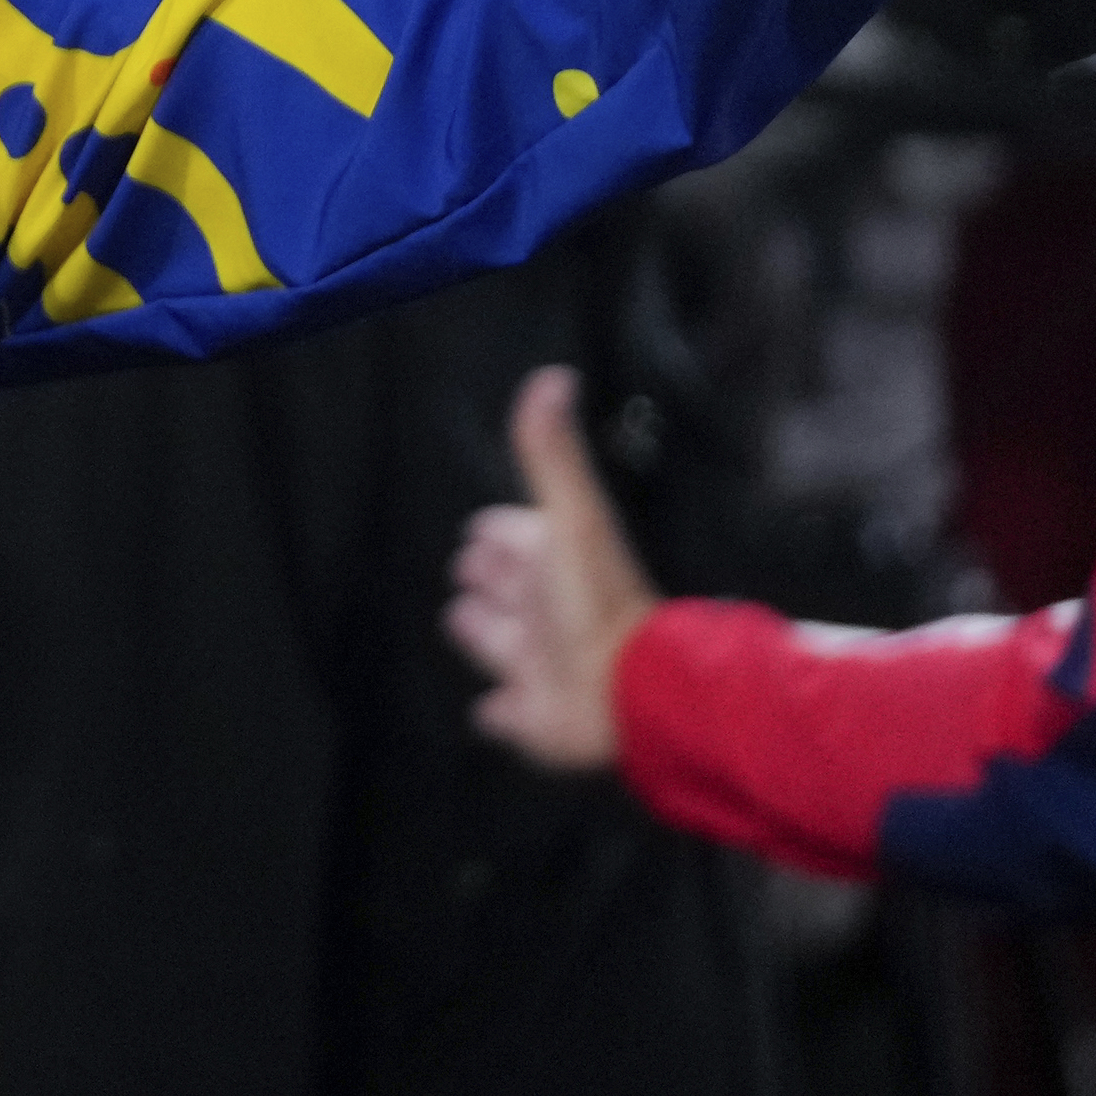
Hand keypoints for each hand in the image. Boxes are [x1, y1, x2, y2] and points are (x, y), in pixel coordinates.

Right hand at [444, 366, 658, 771]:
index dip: (495, 533)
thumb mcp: (572, 517)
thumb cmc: (596, 598)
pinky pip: (506, 716)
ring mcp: (537, 666)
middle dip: (487, 578)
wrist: (628, 686)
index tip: (482, 530)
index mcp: (546, 563)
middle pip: (502, 589)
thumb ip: (552, 455)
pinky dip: (499, 713)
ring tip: (467, 620)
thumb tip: (553, 377)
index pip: (509, 539)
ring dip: (484, 634)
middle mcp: (540, 612)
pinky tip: (492, 710)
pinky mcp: (532, 718)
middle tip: (475, 569)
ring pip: (500, 646)